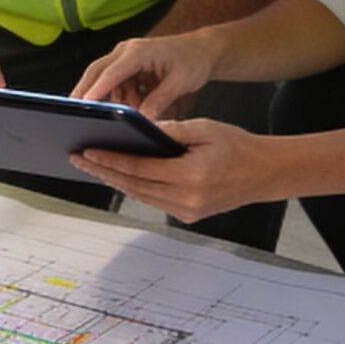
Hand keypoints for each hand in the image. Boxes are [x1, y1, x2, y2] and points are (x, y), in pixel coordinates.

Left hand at [72, 119, 285, 223]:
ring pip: (141, 195)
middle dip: (104, 171)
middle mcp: (187, 199)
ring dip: (116, 181)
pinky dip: (136, 187)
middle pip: (134, 185)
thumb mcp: (205, 128)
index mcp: (191, 176)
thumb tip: (138, 129)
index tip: (88, 152)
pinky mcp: (189, 215)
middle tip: (79, 159)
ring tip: (92, 166)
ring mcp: (188, 211)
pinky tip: (120, 175)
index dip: (111, 160)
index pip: (140, 168)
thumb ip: (170, 131)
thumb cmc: (238, 146)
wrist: (265, 173)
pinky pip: (154, 200)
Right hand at [73, 31, 220, 117]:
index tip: (84, 104)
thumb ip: (160, 101)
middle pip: (96, 72)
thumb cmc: (193, 60)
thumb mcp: (180, 83)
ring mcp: (125, 58)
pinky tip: (136, 105)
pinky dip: (120, 98)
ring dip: (111, 99)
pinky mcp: (128, 67)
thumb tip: (143, 120)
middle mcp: (127, 51)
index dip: (97, 89)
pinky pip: (115, 84)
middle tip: (74, 112)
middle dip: (85, 91)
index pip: (111, 72)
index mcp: (138, 51)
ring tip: (130, 110)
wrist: (201, 50)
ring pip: (105, 80)